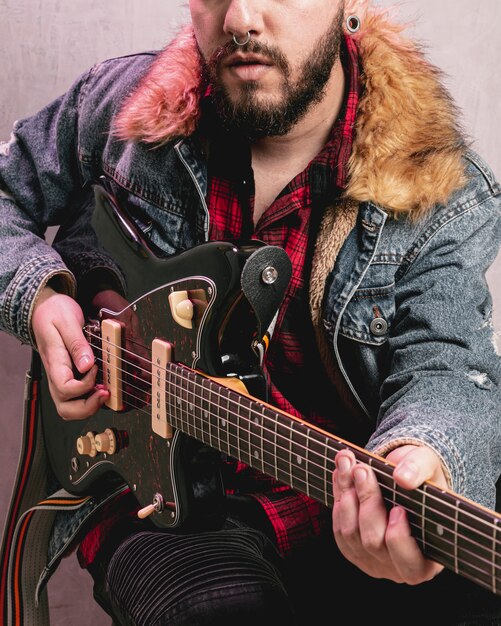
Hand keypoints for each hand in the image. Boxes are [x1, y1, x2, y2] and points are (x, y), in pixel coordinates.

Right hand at [32, 286, 108, 418]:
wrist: (44, 308)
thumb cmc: (54, 313)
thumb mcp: (68, 321)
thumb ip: (77, 344)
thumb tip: (87, 365)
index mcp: (55, 362)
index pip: (65, 388)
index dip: (84, 386)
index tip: (96, 369)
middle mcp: (56, 375)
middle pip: (65, 408)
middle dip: (88, 407)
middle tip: (105, 393)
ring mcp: (61, 378)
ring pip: (70, 408)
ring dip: (89, 407)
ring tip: (104, 392)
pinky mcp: (68, 378)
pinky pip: (76, 400)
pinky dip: (89, 400)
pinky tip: (101, 387)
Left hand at [332, 445, 446, 584]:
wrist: (402, 478)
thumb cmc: (421, 478)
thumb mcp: (428, 465)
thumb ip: (419, 469)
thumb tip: (402, 478)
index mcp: (427, 559)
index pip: (411, 564)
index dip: (400, 539)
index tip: (398, 509)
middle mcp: (397, 566)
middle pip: (374, 541)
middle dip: (367, 501)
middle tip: (362, 470)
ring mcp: (371, 559)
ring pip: (350, 533)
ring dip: (346, 494)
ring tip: (346, 463)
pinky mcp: (351, 548)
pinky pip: (339, 527)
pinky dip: (338, 497)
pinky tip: (340, 474)